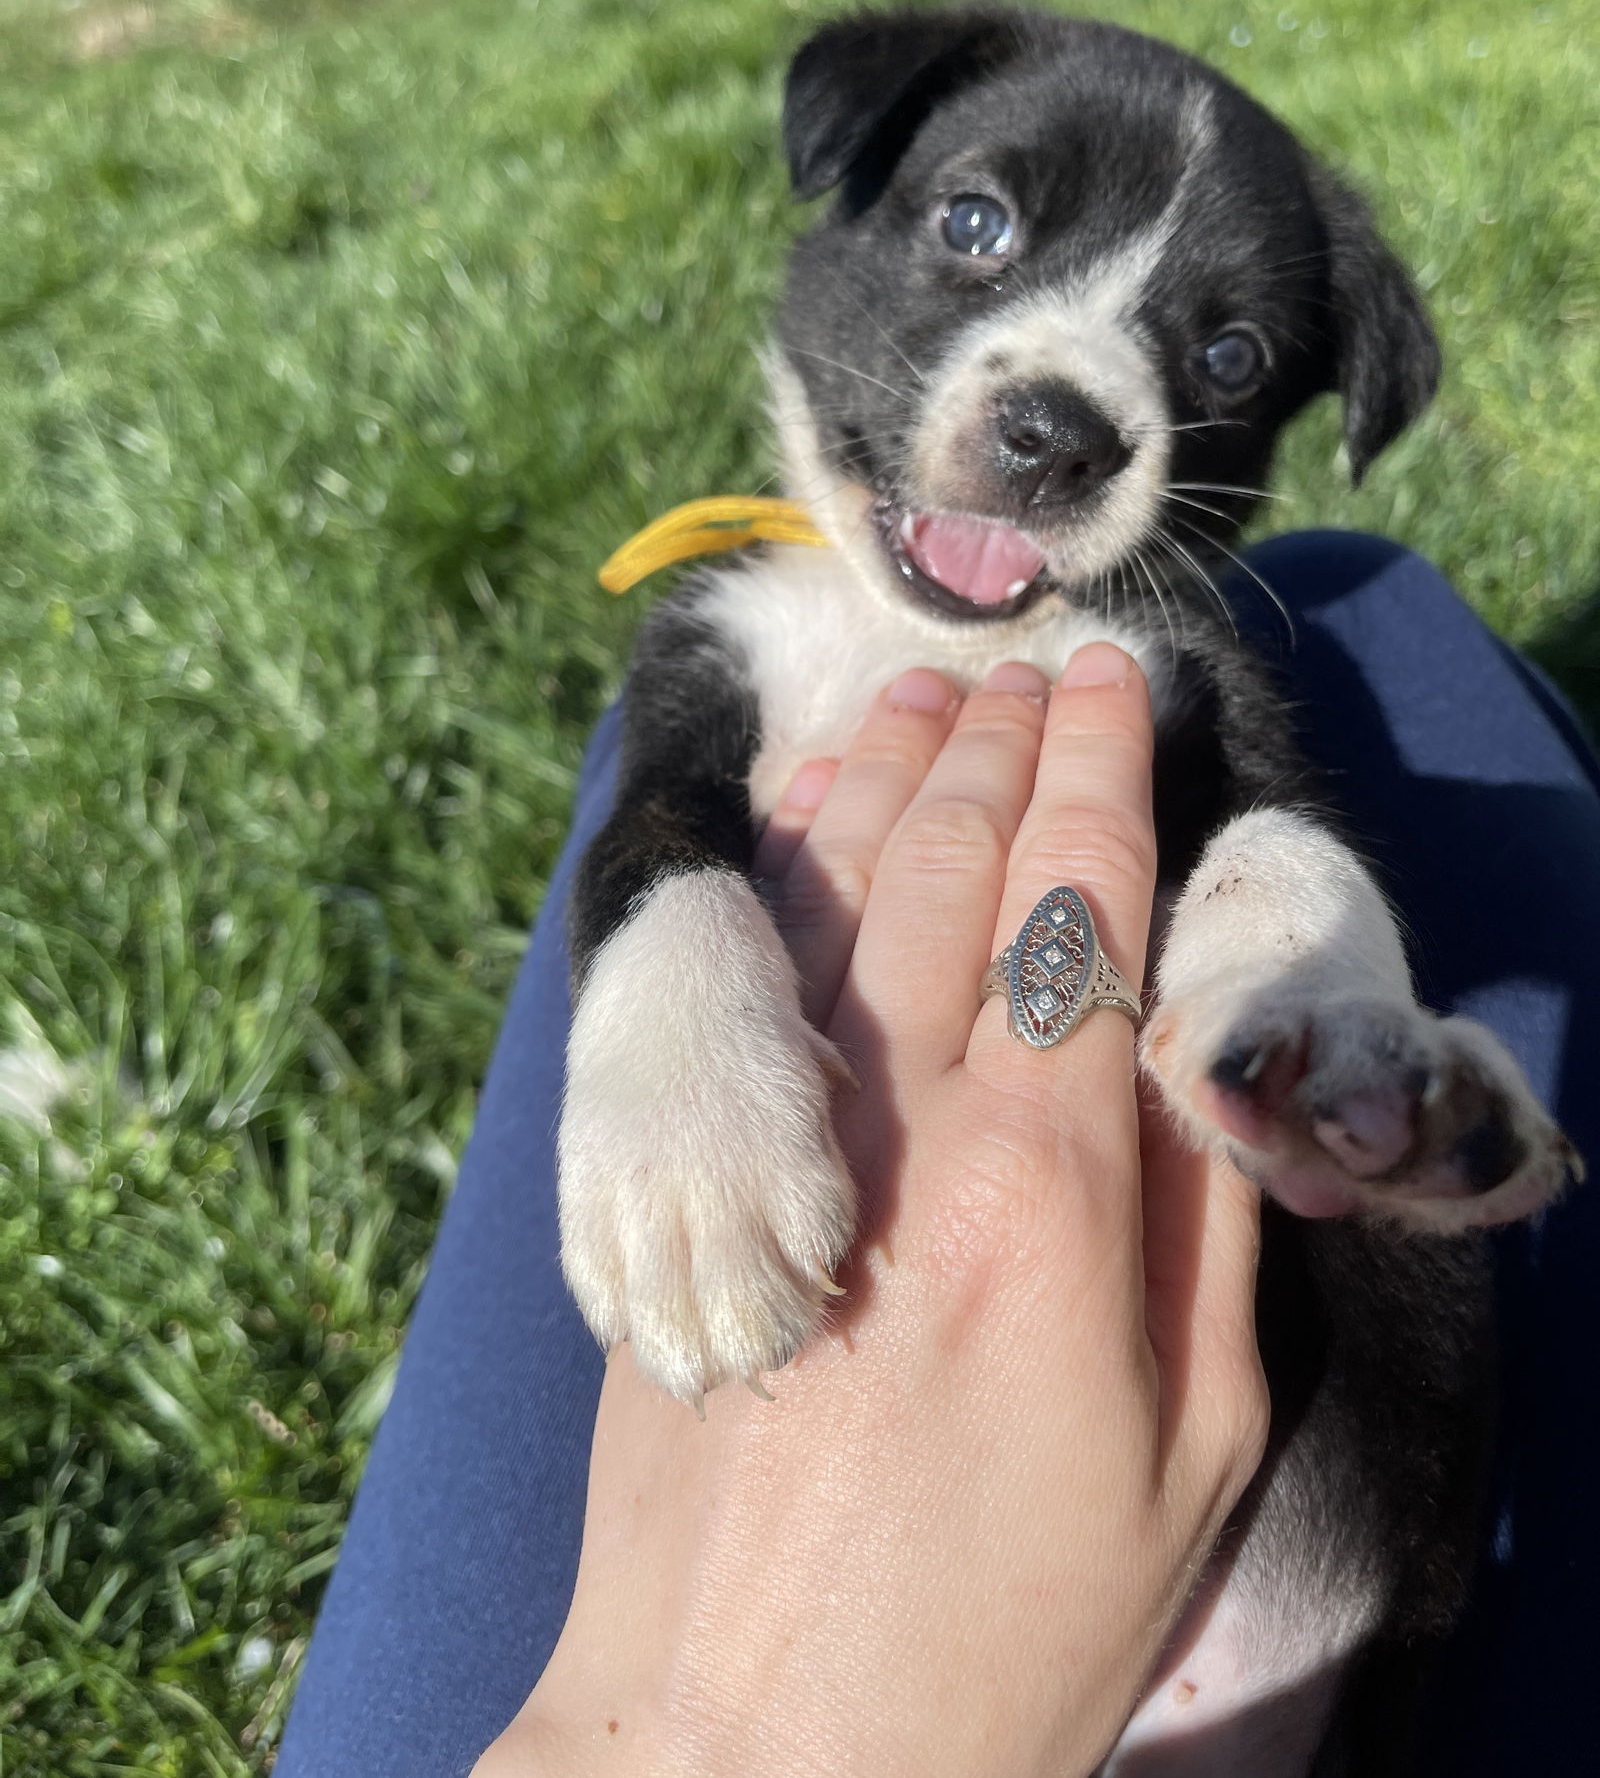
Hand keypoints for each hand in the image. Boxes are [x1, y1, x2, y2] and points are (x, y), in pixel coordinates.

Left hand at [477, 646, 1266, 1777]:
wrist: (755, 1736)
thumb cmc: (1008, 1620)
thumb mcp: (1192, 1451)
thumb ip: (1205, 1225)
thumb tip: (1195, 1057)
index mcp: (1048, 1196)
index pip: (1079, 920)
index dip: (1104, 783)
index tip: (1117, 689)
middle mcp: (906, 1136)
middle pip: (955, 878)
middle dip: (1001, 748)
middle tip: (1034, 668)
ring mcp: (784, 1149)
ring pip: (840, 900)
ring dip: (888, 775)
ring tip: (926, 691)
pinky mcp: (702, 1184)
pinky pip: (752, 981)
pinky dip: (790, 868)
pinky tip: (813, 808)